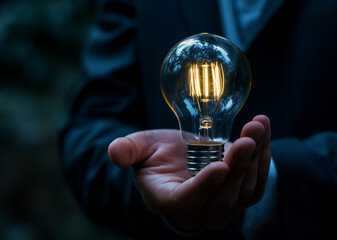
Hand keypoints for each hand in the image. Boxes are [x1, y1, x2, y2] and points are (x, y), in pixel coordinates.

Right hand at [108, 115, 270, 229]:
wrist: (181, 159)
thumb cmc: (158, 154)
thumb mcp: (140, 148)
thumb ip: (127, 150)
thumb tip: (115, 153)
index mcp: (168, 200)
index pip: (187, 202)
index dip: (204, 187)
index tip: (219, 166)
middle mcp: (198, 212)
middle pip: (223, 199)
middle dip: (237, 167)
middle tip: (246, 138)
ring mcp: (222, 208)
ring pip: (245, 190)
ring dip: (255, 158)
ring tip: (256, 126)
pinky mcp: (240, 197)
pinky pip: (257, 182)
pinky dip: (263, 157)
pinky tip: (262, 131)